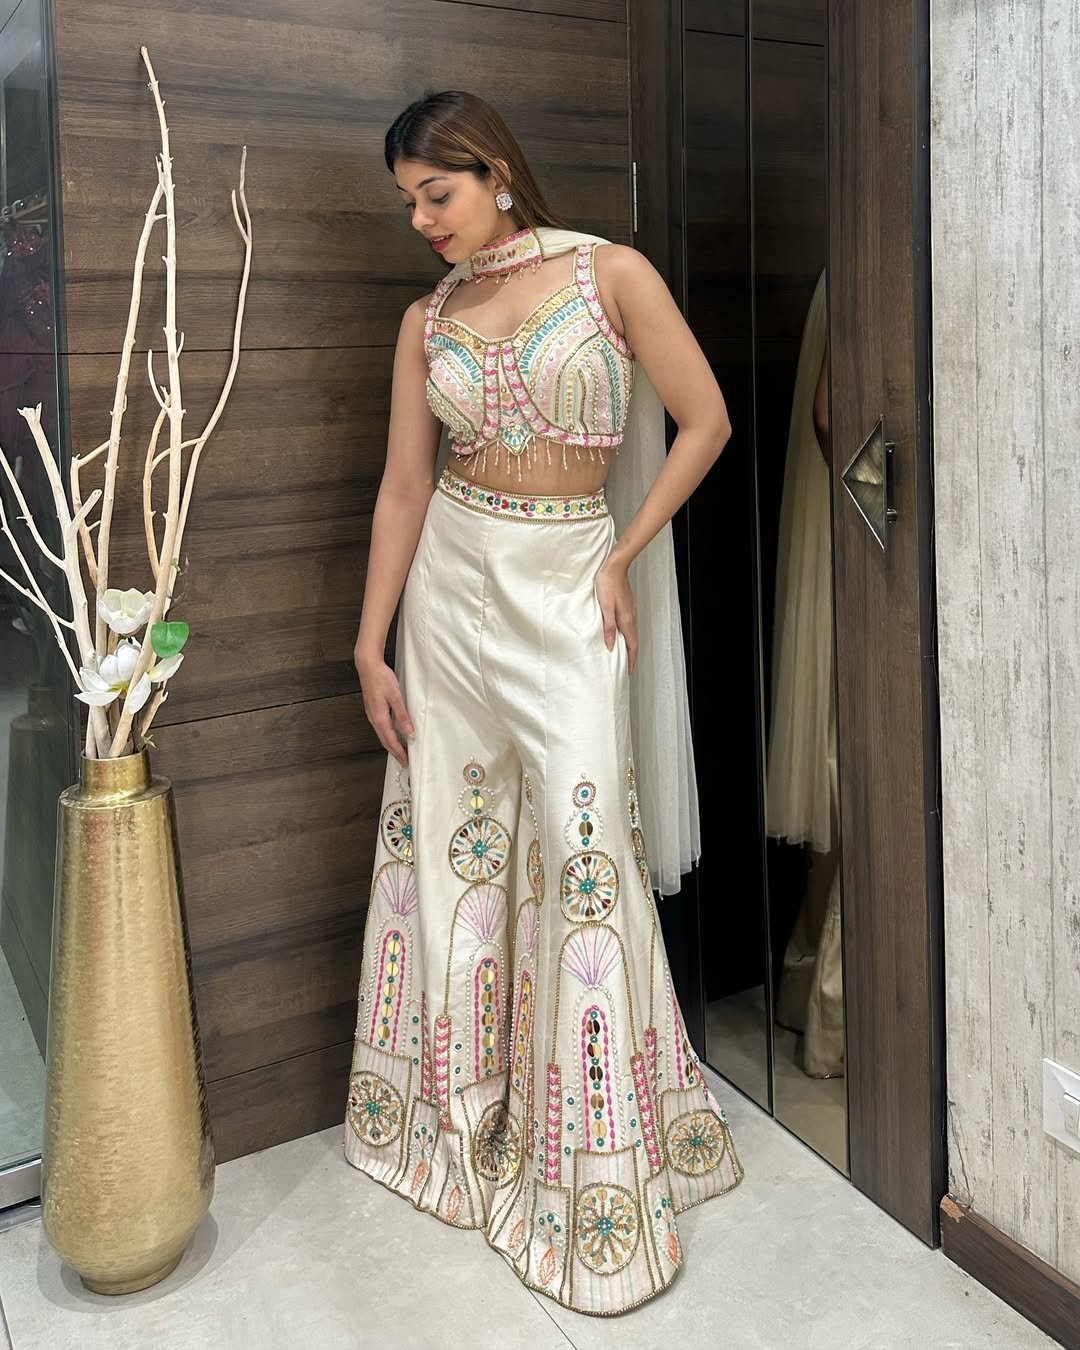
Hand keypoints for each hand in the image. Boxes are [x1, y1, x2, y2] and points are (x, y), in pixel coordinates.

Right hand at [356, 653, 413, 764]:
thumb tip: (410, 733)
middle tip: (404, 762)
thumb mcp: (396, 696)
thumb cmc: (381, 678)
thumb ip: (402, 715)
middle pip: (385, 741)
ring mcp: (371, 714)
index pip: (391, 740)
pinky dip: (387, 736)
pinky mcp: (372, 709)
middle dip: (395, 752)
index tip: (406, 761)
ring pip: (382, 735)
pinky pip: (380, 728)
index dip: (399, 752)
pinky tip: (393, 735)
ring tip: (400, 751)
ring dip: (391, 745)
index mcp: (380, 717)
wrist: (367, 666)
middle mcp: (374, 719)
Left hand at [594, 557, 638, 673]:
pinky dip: (627, 635)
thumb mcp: (605, 607)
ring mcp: (630, 611)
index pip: (632, 645)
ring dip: (630, 645)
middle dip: (632, 655)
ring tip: (625, 654)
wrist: (615, 566)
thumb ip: (608, 626)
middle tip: (628, 666)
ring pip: (632, 633)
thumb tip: (610, 644)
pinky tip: (621, 634)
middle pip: (634, 641)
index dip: (631, 659)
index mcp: (626, 619)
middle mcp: (631, 616)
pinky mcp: (627, 605)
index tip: (630, 670)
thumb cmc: (608, 584)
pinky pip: (629, 625)